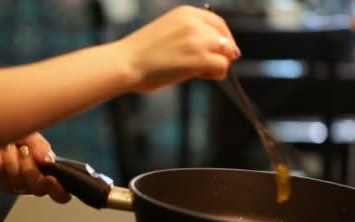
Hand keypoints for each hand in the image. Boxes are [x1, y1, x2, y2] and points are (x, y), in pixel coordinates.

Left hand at [0, 132, 70, 202]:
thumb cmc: (20, 135)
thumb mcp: (33, 138)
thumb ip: (42, 148)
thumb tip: (48, 161)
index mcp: (49, 174)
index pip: (61, 194)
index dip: (57, 190)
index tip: (50, 178)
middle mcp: (35, 184)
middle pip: (38, 189)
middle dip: (30, 168)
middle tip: (24, 151)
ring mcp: (17, 186)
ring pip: (17, 183)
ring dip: (12, 160)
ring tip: (8, 146)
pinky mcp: (0, 184)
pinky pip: (0, 178)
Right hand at [117, 5, 240, 91]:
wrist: (126, 63)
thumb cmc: (141, 53)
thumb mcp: (168, 31)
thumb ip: (190, 34)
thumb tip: (213, 49)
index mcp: (186, 13)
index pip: (218, 23)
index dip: (223, 39)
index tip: (221, 52)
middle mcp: (195, 22)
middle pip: (226, 39)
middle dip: (222, 54)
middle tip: (206, 67)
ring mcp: (198, 40)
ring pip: (228, 53)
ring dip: (218, 64)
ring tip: (199, 72)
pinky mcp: (200, 58)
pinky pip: (222, 67)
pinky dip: (216, 74)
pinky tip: (199, 76)